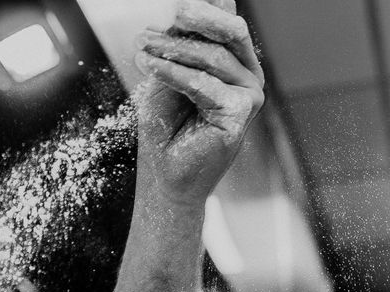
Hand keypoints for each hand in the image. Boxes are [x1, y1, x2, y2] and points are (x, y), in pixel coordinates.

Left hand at [133, 0, 265, 205]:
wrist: (164, 176)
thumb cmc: (165, 128)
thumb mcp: (168, 75)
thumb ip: (179, 44)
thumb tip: (186, 4)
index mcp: (235, 62)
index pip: (226, 23)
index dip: (209, 6)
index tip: (180, 1)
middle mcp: (248, 75)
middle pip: (230, 33)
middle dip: (200, 17)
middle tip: (172, 10)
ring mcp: (249, 95)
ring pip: (213, 58)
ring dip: (172, 49)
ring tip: (141, 46)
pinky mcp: (239, 115)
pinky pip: (203, 84)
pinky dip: (173, 73)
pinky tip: (148, 65)